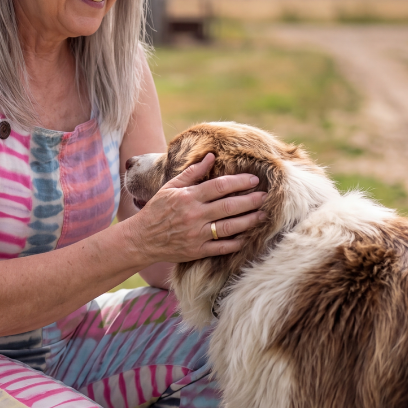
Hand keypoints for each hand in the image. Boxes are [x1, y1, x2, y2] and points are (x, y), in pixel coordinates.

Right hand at [126, 153, 266, 263]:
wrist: (141, 239)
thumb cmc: (156, 210)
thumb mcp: (170, 187)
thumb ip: (192, 173)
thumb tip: (211, 156)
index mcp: (188, 197)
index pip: (219, 186)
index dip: (239, 182)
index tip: (254, 179)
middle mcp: (194, 215)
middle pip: (229, 206)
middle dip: (250, 200)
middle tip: (265, 196)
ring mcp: (197, 234)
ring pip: (229, 227)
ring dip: (249, 221)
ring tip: (262, 215)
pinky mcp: (197, 251)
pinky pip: (222, 247)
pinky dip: (236, 243)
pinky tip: (247, 237)